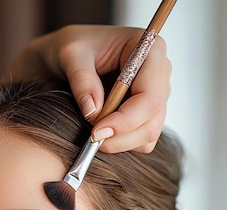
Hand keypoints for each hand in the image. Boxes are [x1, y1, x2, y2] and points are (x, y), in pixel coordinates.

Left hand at [6, 25, 170, 153]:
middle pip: (153, 118)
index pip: (150, 96)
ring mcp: (155, 95)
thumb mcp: (70, 54)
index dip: (125, 119)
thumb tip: (93, 112)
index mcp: (149, 49)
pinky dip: (121, 144)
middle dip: (121, 135)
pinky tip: (101, 132)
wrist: (68, 57)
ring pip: (149, 133)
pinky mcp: (146, 113)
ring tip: (92, 134)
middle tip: (92, 139)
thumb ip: (82, 79)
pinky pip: (141, 140)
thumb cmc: (72, 48)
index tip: (96, 132)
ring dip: (120, 143)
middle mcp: (158, 73)